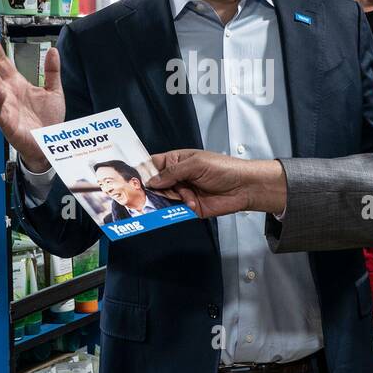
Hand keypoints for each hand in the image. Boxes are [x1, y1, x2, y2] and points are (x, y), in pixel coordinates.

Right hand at [0, 28, 64, 172]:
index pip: (2, 63)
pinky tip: (1, 94)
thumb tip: (52, 50)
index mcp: (17, 85)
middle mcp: (7, 95)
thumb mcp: (54, 91)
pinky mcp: (7, 125)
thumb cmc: (48, 120)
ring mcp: (5, 109)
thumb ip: (52, 71)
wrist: (51, 143)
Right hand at [148, 150, 286, 217]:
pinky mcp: (189, 208)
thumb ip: (173, 172)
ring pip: (162, 199)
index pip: (153, 164)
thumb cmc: (223, 168)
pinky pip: (175, 211)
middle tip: (143, 193)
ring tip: (173, 198)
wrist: (244, 187)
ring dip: (165, 200)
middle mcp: (177, 177)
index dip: (141, 170)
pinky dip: (175, 211)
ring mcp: (182, 193)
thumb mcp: (196, 164)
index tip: (128, 176)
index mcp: (177, 161)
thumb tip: (152, 181)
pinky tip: (185, 205)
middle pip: (154, 185)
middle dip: (150, 189)